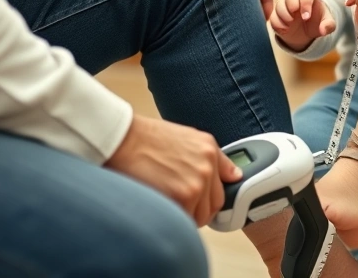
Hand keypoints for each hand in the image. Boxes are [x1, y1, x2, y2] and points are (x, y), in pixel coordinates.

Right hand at [105, 115, 242, 226]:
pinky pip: (185, 219)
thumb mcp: (189, 138)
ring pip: (199, 216)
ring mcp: (197, 183)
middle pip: (213, 206)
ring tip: (166, 203)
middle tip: (177, 204)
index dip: (207, 198)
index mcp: (210, 151)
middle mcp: (208, 167)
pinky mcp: (182, 196)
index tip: (198, 202)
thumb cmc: (147, 138)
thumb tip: (235, 176)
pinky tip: (160, 205)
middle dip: (197, 210)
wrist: (123, 139)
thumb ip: (215, 158)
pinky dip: (173, 218)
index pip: (221, 188)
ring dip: (185, 216)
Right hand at [269, 0, 335, 51]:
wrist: (306, 30)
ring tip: (291, 24)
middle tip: (295, 18)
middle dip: (292, 6)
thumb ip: (329, 25)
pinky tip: (286, 29)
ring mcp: (284, 4)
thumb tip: (324, 30)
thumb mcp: (327, 23)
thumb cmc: (317, 21)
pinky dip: (278, 24)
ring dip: (284, 16)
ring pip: (279, 5)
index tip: (306, 17)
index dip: (305, 3)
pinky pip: (273, 17)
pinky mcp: (276, 14)